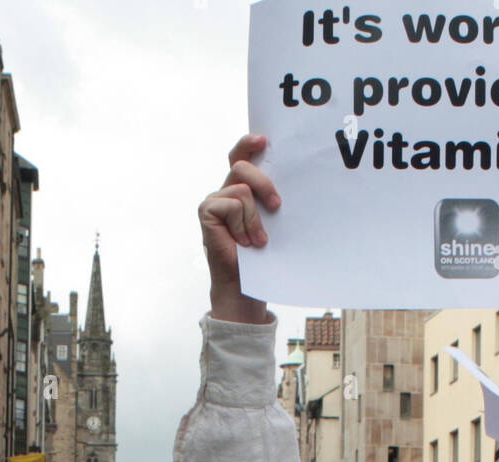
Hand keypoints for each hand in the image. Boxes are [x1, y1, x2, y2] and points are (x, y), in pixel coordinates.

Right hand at [198, 134, 278, 324]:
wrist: (244, 284)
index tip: (264, 141)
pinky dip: (242, 225)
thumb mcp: (270, 221)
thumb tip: (291, 178)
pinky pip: (232, 205)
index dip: (249, 144)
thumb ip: (269, 199)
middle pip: (243, 168)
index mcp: (240, 188)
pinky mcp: (207, 211)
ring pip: (241, 191)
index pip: (240, 156)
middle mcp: (225, 190)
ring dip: (254, 219)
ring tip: (257, 240)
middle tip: (276, 206)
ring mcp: (214, 200)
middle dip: (264, 184)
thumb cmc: (261, 255)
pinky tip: (242, 243)